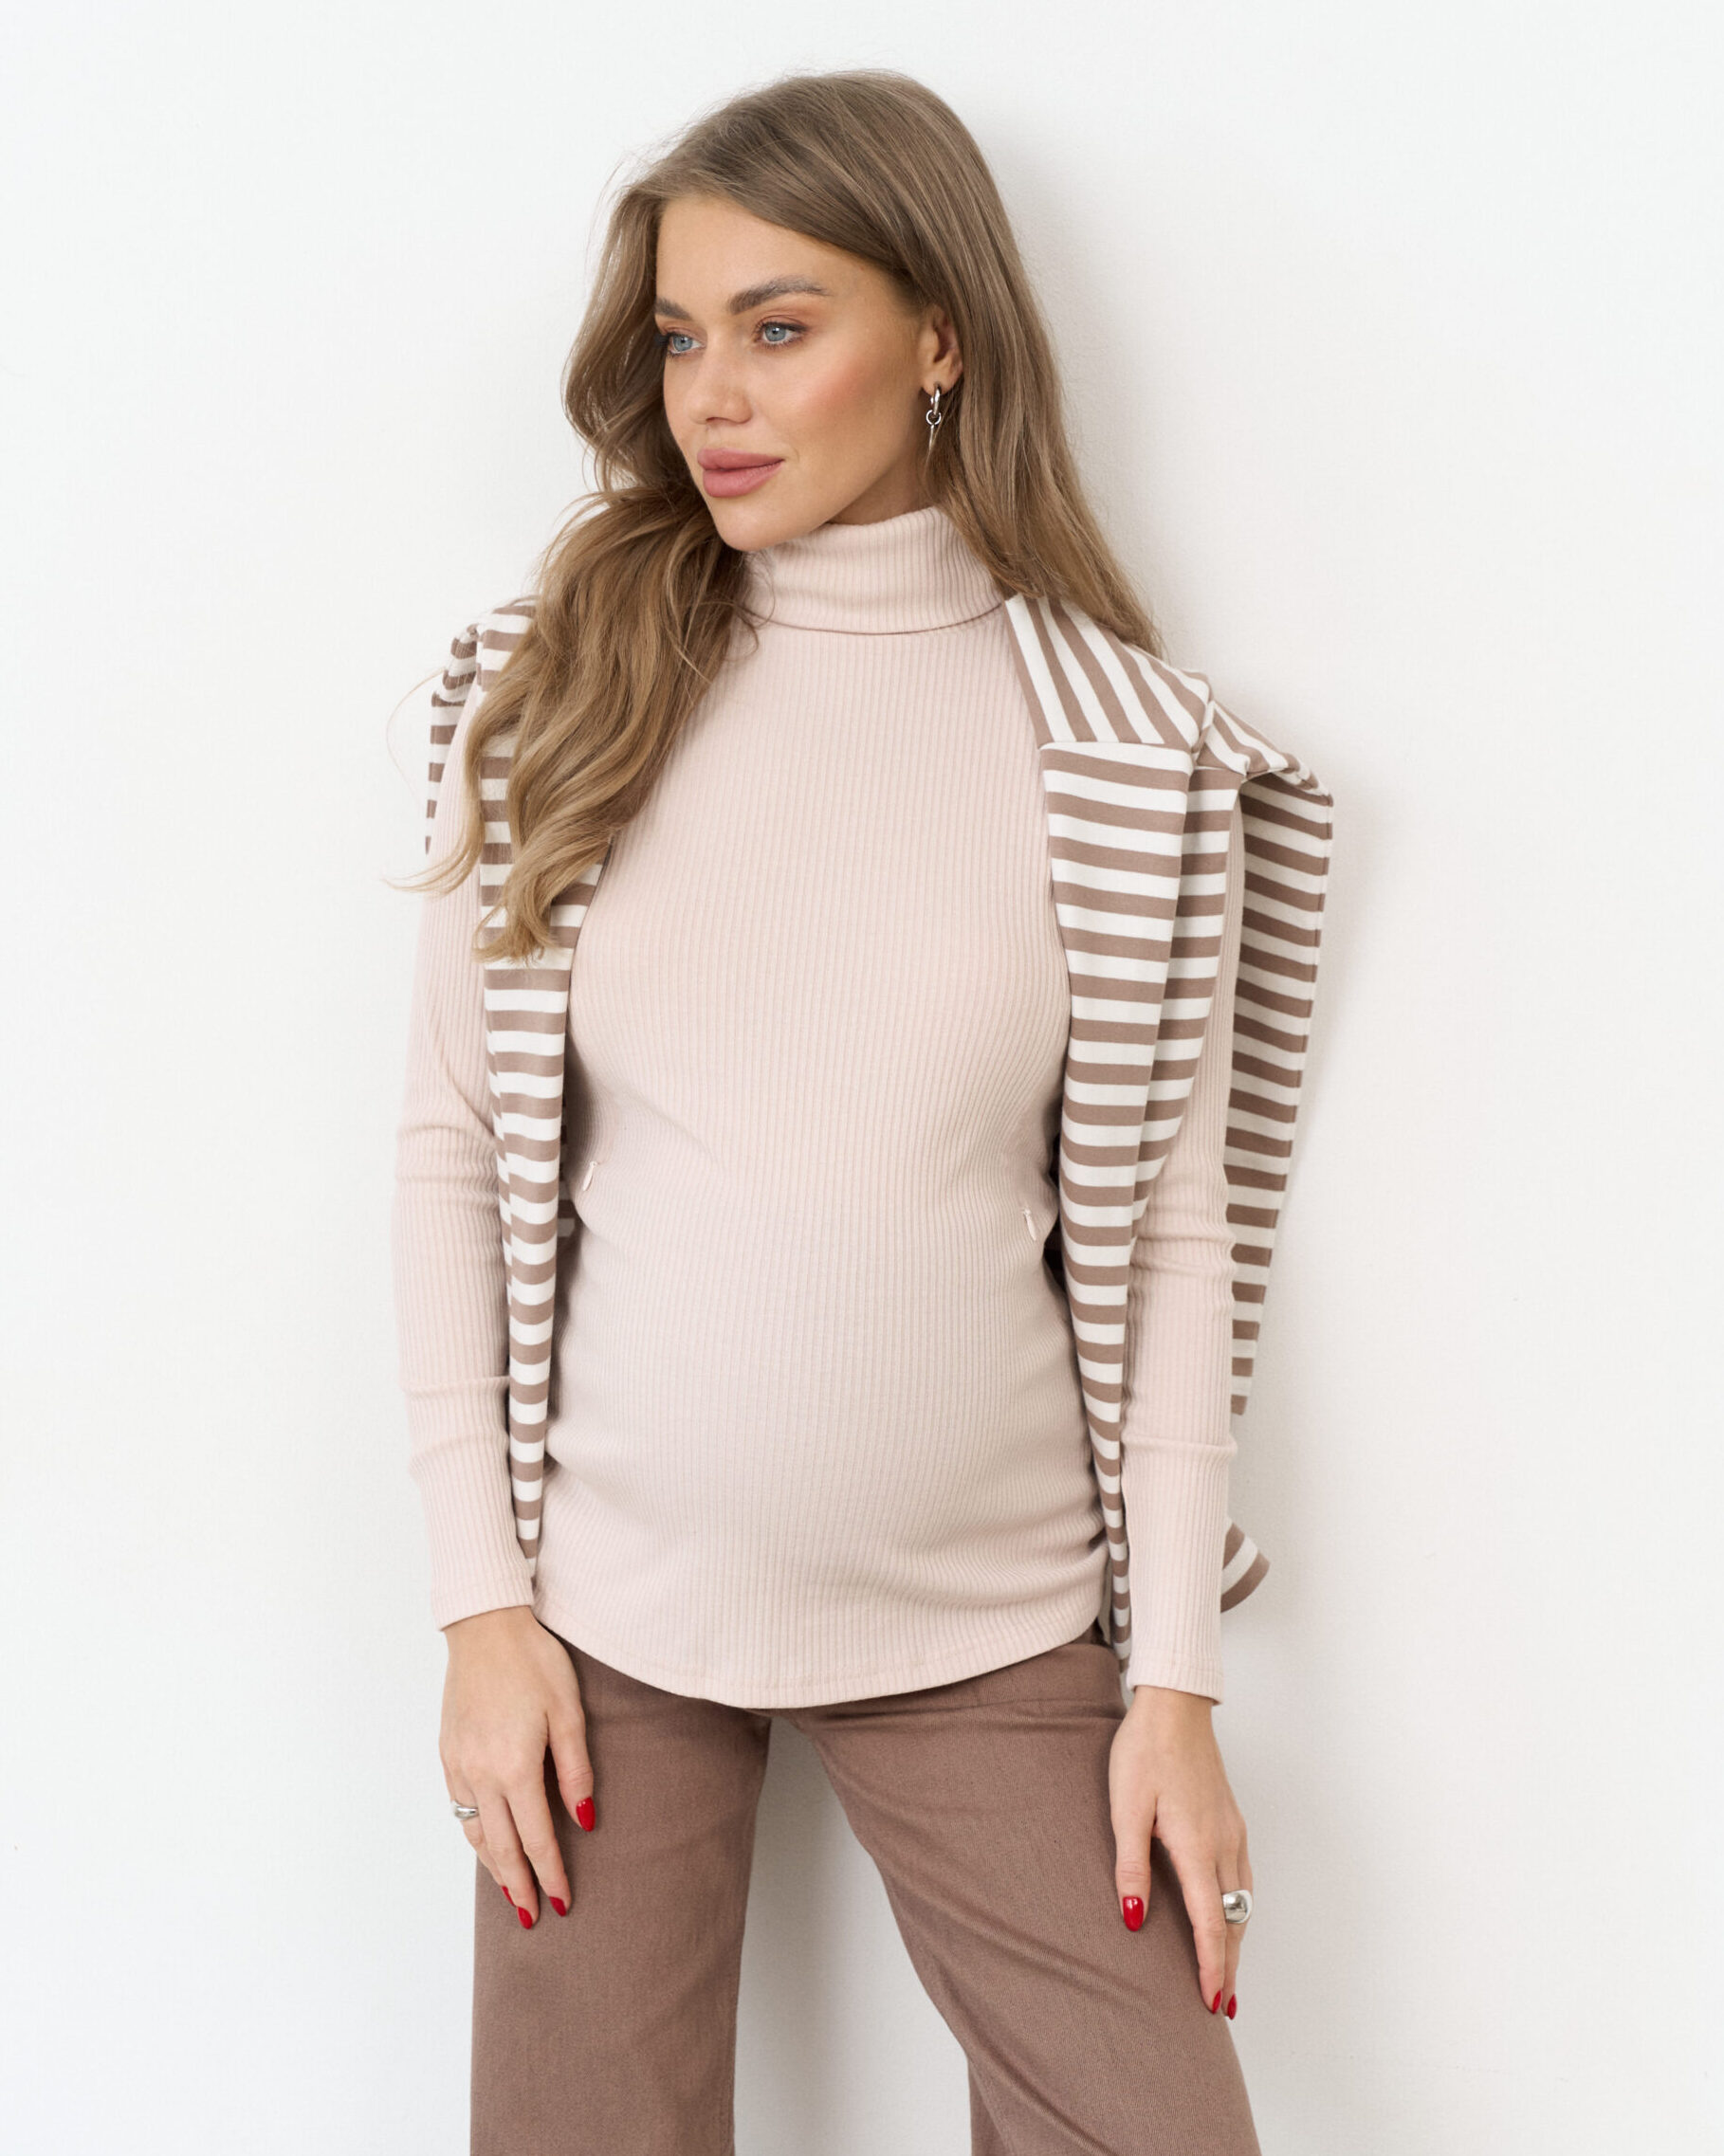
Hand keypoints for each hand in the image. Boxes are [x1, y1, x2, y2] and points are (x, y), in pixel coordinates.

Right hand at [439, 1606, 595, 1926]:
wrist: (485, 1625)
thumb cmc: (534, 1662)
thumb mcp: (569, 1712)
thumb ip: (576, 1771)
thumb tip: (585, 1820)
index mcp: (514, 1767)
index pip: (536, 1839)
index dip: (551, 1874)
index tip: (562, 1902)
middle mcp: (480, 1774)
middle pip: (501, 1847)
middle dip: (519, 1886)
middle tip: (533, 1918)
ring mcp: (458, 1764)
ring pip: (475, 1832)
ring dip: (493, 1866)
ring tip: (510, 1892)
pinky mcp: (447, 1751)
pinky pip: (460, 1807)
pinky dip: (475, 1833)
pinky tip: (486, 1841)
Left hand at [1108, 1685, 1251, 2015]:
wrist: (1175, 1705)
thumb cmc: (1145, 1751)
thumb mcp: (1125, 1807)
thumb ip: (1131, 1865)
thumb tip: (1136, 1919)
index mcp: (1196, 1845)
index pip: (1209, 1922)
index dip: (1209, 1965)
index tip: (1209, 2002)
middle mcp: (1223, 1844)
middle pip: (1232, 1921)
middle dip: (1228, 1966)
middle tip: (1222, 2007)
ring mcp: (1233, 1832)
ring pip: (1242, 1902)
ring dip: (1236, 1942)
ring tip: (1227, 1976)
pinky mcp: (1232, 1821)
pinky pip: (1243, 1881)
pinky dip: (1239, 1912)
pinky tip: (1230, 1919)